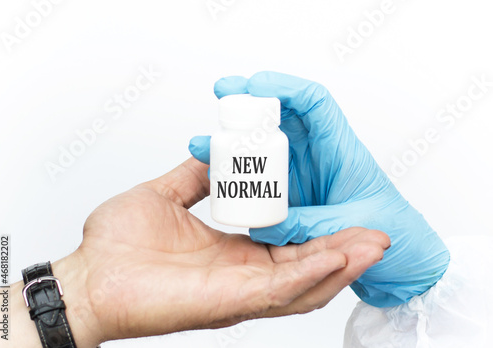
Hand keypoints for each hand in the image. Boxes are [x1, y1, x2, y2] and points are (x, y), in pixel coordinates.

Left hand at [32, 157, 387, 346]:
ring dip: (341, 263)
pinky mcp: (228, 301)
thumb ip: (196, 177)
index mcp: (232, 252)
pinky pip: (279, 288)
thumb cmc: (119, 245)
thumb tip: (216, 153)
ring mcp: (238, 291)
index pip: (288, 244)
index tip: (345, 211)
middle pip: (306, 266)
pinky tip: (338, 255)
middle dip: (345, 250)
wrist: (89, 276)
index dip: (320, 230)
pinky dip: (311, 272)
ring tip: (374, 243)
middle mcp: (242, 275)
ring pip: (303, 282)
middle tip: (378, 231)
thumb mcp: (167, 195)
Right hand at [189, 71, 449, 306]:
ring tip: (205, 142)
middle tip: (223, 94)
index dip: (285, 87)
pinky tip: (216, 174)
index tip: (256, 84)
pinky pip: (260, 176)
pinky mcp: (289, 194)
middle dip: (249, 101)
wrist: (400, 255)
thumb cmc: (394, 231)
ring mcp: (301, 174)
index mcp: (341, 151)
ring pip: (264, 144)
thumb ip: (310, 224)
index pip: (314, 103)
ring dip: (235, 138)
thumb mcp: (353, 226)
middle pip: (281, 115)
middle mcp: (317, 155)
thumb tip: (266, 224)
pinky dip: (238, 172)